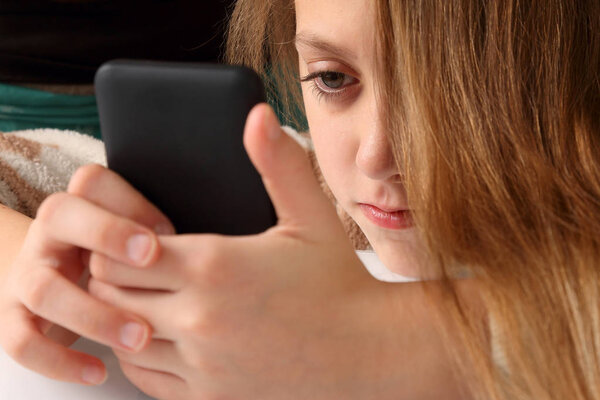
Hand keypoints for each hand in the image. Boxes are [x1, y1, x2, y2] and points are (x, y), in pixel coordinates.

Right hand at [0, 164, 174, 384]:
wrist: (60, 275)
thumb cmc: (118, 257)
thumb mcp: (136, 236)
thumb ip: (157, 234)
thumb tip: (197, 250)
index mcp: (82, 204)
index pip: (92, 183)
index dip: (127, 205)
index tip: (163, 237)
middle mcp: (49, 233)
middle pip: (59, 216)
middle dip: (106, 236)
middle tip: (152, 264)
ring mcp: (27, 274)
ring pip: (44, 288)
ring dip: (93, 315)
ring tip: (140, 338)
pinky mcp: (14, 316)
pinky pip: (21, 340)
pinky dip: (58, 360)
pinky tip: (98, 371)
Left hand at [85, 104, 442, 399]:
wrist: (367, 354)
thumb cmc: (339, 284)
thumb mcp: (311, 217)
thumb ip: (278, 163)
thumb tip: (256, 115)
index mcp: (217, 266)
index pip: (122, 250)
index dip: (118, 240)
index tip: (140, 237)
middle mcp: (200, 318)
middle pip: (111, 292)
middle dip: (114, 275)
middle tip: (138, 265)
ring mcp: (202, 365)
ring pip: (122, 336)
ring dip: (124, 315)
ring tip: (150, 298)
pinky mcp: (209, 398)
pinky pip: (145, 377)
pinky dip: (141, 355)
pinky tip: (164, 336)